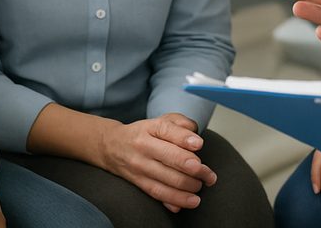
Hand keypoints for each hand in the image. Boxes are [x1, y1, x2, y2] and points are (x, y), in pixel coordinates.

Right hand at [98, 113, 216, 212]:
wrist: (112, 146)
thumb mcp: (160, 120)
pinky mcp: (138, 182)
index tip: (199, 145)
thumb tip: (195, 134)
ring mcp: (140, 166)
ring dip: (188, 186)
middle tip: (208, 175)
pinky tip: (188, 202)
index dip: (184, 138)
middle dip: (194, 168)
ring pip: (166, 179)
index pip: (167, 130)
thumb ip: (180, 122)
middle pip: (170, 157)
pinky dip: (174, 200)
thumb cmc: (143, 133)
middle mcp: (143, 146)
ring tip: (201, 188)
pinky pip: (157, 193)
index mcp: (150, 128)